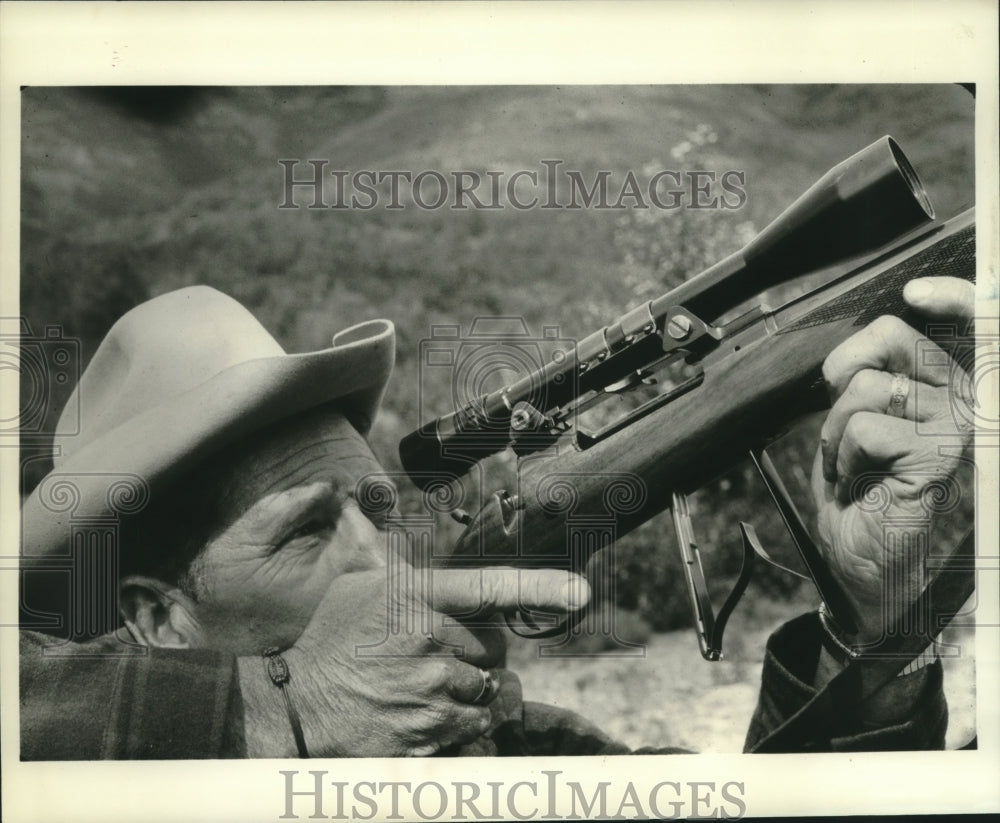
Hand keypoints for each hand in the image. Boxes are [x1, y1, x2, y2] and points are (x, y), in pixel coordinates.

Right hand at [238, 559, 588, 756]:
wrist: (294, 706)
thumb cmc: (331, 639)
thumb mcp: (364, 586)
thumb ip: (413, 575)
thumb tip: (445, 564)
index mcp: (413, 596)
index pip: (488, 586)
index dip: (539, 586)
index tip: (581, 591)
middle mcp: (427, 639)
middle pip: (495, 646)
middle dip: (477, 651)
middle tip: (437, 655)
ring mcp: (429, 690)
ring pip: (488, 688)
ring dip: (467, 689)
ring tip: (421, 686)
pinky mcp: (429, 733)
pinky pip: (473, 725)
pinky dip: (460, 722)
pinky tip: (423, 712)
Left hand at [814, 276, 974, 644]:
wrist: (861, 556)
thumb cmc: (861, 487)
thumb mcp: (858, 419)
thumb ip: (869, 376)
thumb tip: (856, 343)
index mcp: (946, 382)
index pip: (965, 318)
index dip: (948, 294)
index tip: (917, 291)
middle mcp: (963, 397)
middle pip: (887, 337)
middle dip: (841, 376)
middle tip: (844, 419)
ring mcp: (956, 426)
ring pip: (867, 388)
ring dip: (836, 428)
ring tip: (851, 459)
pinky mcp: (938, 455)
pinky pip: (866, 428)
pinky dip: (843, 454)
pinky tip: (861, 477)